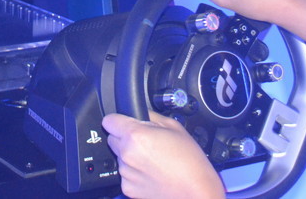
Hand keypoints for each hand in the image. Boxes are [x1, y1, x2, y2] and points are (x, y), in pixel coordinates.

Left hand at [102, 112, 224, 198]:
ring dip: (130, 156)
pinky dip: (134, 172)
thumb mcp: (174, 127)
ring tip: (153, 159)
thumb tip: (138, 113)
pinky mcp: (127, 188)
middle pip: (112, 139)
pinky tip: (151, 172)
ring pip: (119, 157)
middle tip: (145, 142)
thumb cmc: (190, 163)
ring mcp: (126, 172)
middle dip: (125, 138)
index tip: (125, 123)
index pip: (109, 120)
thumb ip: (151, 116)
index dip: (118, 120)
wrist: (196, 193)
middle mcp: (127, 154)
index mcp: (136, 135)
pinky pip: (125, 174)